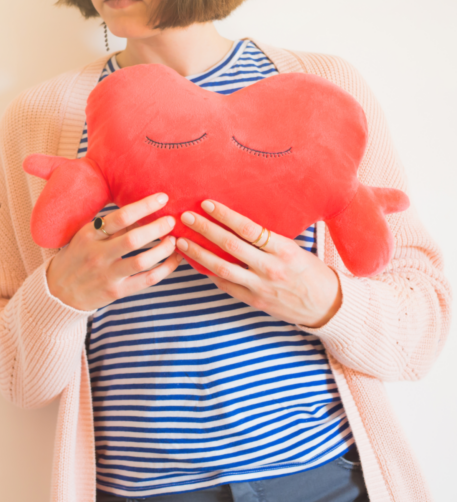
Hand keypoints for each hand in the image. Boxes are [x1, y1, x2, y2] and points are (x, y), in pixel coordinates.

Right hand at [46, 193, 182, 311]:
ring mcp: (107, 274)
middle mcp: (97, 254)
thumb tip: (142, 211)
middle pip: (133, 239)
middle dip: (158, 227)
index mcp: (89, 235)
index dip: (144, 206)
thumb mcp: (86, 237)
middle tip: (172, 221)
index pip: (120, 217)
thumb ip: (111, 227)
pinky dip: (165, 269)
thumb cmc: (77, 258)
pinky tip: (174, 260)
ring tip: (174, 241)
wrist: (58, 291)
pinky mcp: (116, 292)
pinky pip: (146, 280)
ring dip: (163, 249)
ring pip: (142, 261)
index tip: (162, 198)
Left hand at [176, 200, 341, 327]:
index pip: (248, 228)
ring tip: (181, 242)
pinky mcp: (254, 301)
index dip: (225, 215)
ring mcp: (260, 286)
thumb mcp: (295, 249)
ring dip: (198, 254)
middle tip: (186, 218)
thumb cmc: (311, 272)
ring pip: (221, 268)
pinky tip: (196, 263)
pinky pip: (226, 286)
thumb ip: (268, 240)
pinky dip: (209, 274)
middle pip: (230, 246)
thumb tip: (238, 223)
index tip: (207, 204)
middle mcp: (270, 267)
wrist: (327, 306)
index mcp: (284, 249)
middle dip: (205, 230)